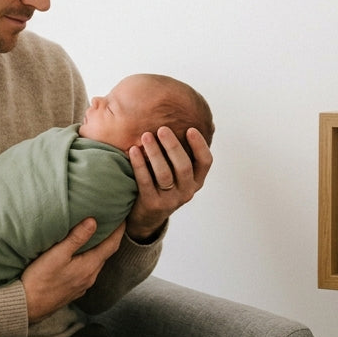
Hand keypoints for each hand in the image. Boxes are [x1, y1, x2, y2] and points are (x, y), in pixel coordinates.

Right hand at [21, 218, 123, 321]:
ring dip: (99, 250)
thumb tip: (93, 221)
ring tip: (96, 237)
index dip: (118, 231)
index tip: (123, 218)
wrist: (28, 306)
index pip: (111, 245)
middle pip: (105, 255)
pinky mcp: (74, 291)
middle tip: (110, 223)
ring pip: (96, 264)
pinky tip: (80, 257)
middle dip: (109, 239)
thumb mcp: (57, 255)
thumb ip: (76, 238)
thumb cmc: (40, 279)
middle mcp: (90, 277)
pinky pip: (87, 272)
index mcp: (89, 266)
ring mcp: (82, 286)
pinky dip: (89, 260)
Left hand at [124, 126, 211, 240]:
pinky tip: (132, 150)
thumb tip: (189, 119)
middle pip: (183, 167)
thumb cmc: (161, 185)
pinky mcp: (152, 204)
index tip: (190, 128)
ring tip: (145, 136)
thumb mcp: (177, 173)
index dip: (199, 145)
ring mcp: (170, 200)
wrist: (146, 217)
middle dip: (173, 146)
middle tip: (162, 128)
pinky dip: (139, 164)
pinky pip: (145, 181)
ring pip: (164, 174)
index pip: (205, 162)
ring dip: (155, 153)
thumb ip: (180, 153)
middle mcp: (187, 191)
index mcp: (196, 181)